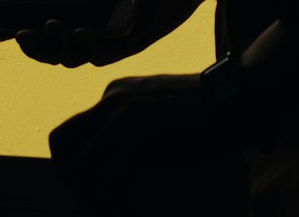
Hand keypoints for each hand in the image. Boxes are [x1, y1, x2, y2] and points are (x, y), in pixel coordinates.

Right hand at [17, 0, 210, 67]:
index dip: (15, 27)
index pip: (40, 19)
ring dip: (55, 47)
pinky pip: (101, 56)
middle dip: (32, 45)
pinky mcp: (129, 44)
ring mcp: (109, 35)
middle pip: (52, 46)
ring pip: (72, 57)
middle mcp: (91, 21)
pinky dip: (86, 47)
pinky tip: (80, 32)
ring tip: (49, 26)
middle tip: (19, 34)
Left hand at [50, 73, 246, 211]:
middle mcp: (112, 101)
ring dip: (92, 197)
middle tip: (95, 203)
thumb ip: (136, 126)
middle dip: (70, 180)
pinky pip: (107, 182)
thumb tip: (120, 159)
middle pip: (61, 144)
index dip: (74, 166)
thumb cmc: (208, 112)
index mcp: (114, 94)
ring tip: (116, 208)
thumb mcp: (159, 111)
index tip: (95, 191)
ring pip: (80, 168)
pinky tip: (133, 212)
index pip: (70, 132)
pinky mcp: (140, 137)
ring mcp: (124, 117)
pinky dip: (114, 204)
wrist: (237, 96)